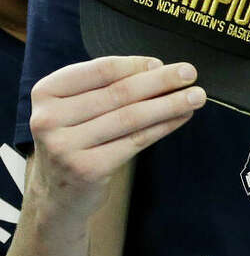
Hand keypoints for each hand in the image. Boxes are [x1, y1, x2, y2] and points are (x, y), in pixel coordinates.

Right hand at [27, 56, 202, 216]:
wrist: (59, 192)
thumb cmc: (77, 139)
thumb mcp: (78, 108)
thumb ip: (108, 87)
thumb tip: (159, 68)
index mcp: (47, 92)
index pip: (100, 70)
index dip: (136, 65)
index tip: (161, 63)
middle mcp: (49, 118)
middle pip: (119, 93)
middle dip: (161, 81)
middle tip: (190, 72)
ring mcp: (65, 146)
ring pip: (131, 117)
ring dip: (170, 104)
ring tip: (197, 96)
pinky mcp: (86, 169)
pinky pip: (136, 141)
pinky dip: (164, 126)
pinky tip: (182, 117)